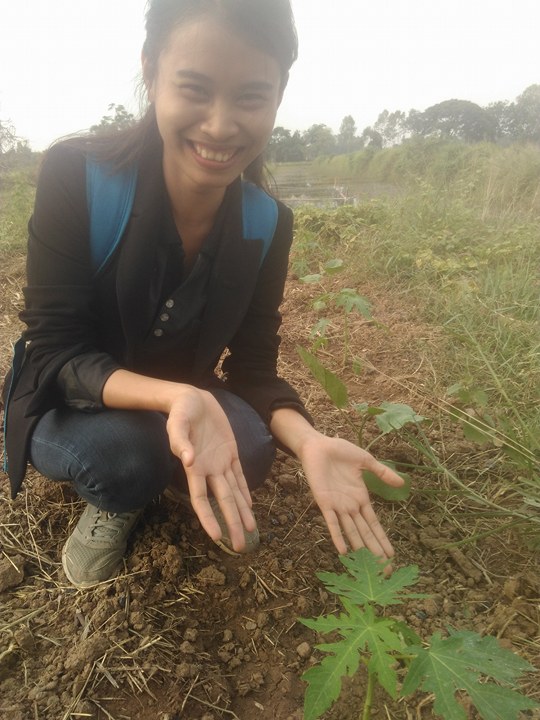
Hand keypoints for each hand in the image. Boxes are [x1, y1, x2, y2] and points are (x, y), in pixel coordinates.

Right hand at [166, 388, 255, 551]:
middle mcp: (208, 469)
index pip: (201, 500)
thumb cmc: (181, 412)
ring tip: (252, 532)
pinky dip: (245, 491)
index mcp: (194, 467)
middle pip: (223, 502)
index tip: (217, 537)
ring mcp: (220, 461)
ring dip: (242, 512)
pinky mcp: (231, 451)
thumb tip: (187, 460)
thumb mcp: (177, 424)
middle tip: (241, 546)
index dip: (209, 518)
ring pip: (234, 492)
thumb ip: (180, 442)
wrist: (191, 398)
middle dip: (232, 523)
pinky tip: (250, 505)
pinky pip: (240, 475)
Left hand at [298, 434, 403, 558]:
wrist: (318, 444)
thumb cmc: (340, 451)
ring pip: (351, 532)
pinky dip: (337, 536)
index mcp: (360, 498)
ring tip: (369, 566)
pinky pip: (331, 522)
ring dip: (359, 548)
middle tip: (385, 571)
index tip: (391, 556)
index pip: (374, 524)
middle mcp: (350, 506)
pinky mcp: (324, 502)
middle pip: (365, 533)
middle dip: (375, 552)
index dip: (382, 539)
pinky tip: (343, 551)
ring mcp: (337, 506)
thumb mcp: (366, 461)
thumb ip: (382, 473)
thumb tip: (402, 483)